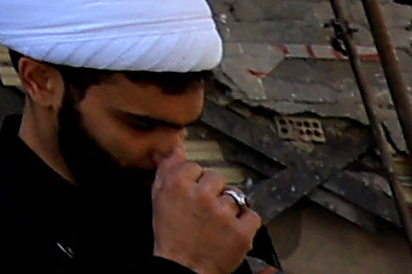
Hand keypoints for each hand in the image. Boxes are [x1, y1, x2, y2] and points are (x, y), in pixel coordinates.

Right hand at [152, 146, 258, 273]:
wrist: (183, 268)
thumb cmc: (171, 235)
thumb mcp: (159, 199)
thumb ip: (167, 170)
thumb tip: (176, 148)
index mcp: (178, 185)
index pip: (195, 166)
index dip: (194, 181)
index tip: (192, 194)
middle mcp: (201, 195)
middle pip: (216, 178)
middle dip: (212, 192)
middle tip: (205, 210)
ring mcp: (224, 213)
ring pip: (234, 196)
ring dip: (229, 208)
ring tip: (217, 223)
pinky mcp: (241, 231)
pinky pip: (252, 215)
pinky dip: (246, 222)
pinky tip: (233, 229)